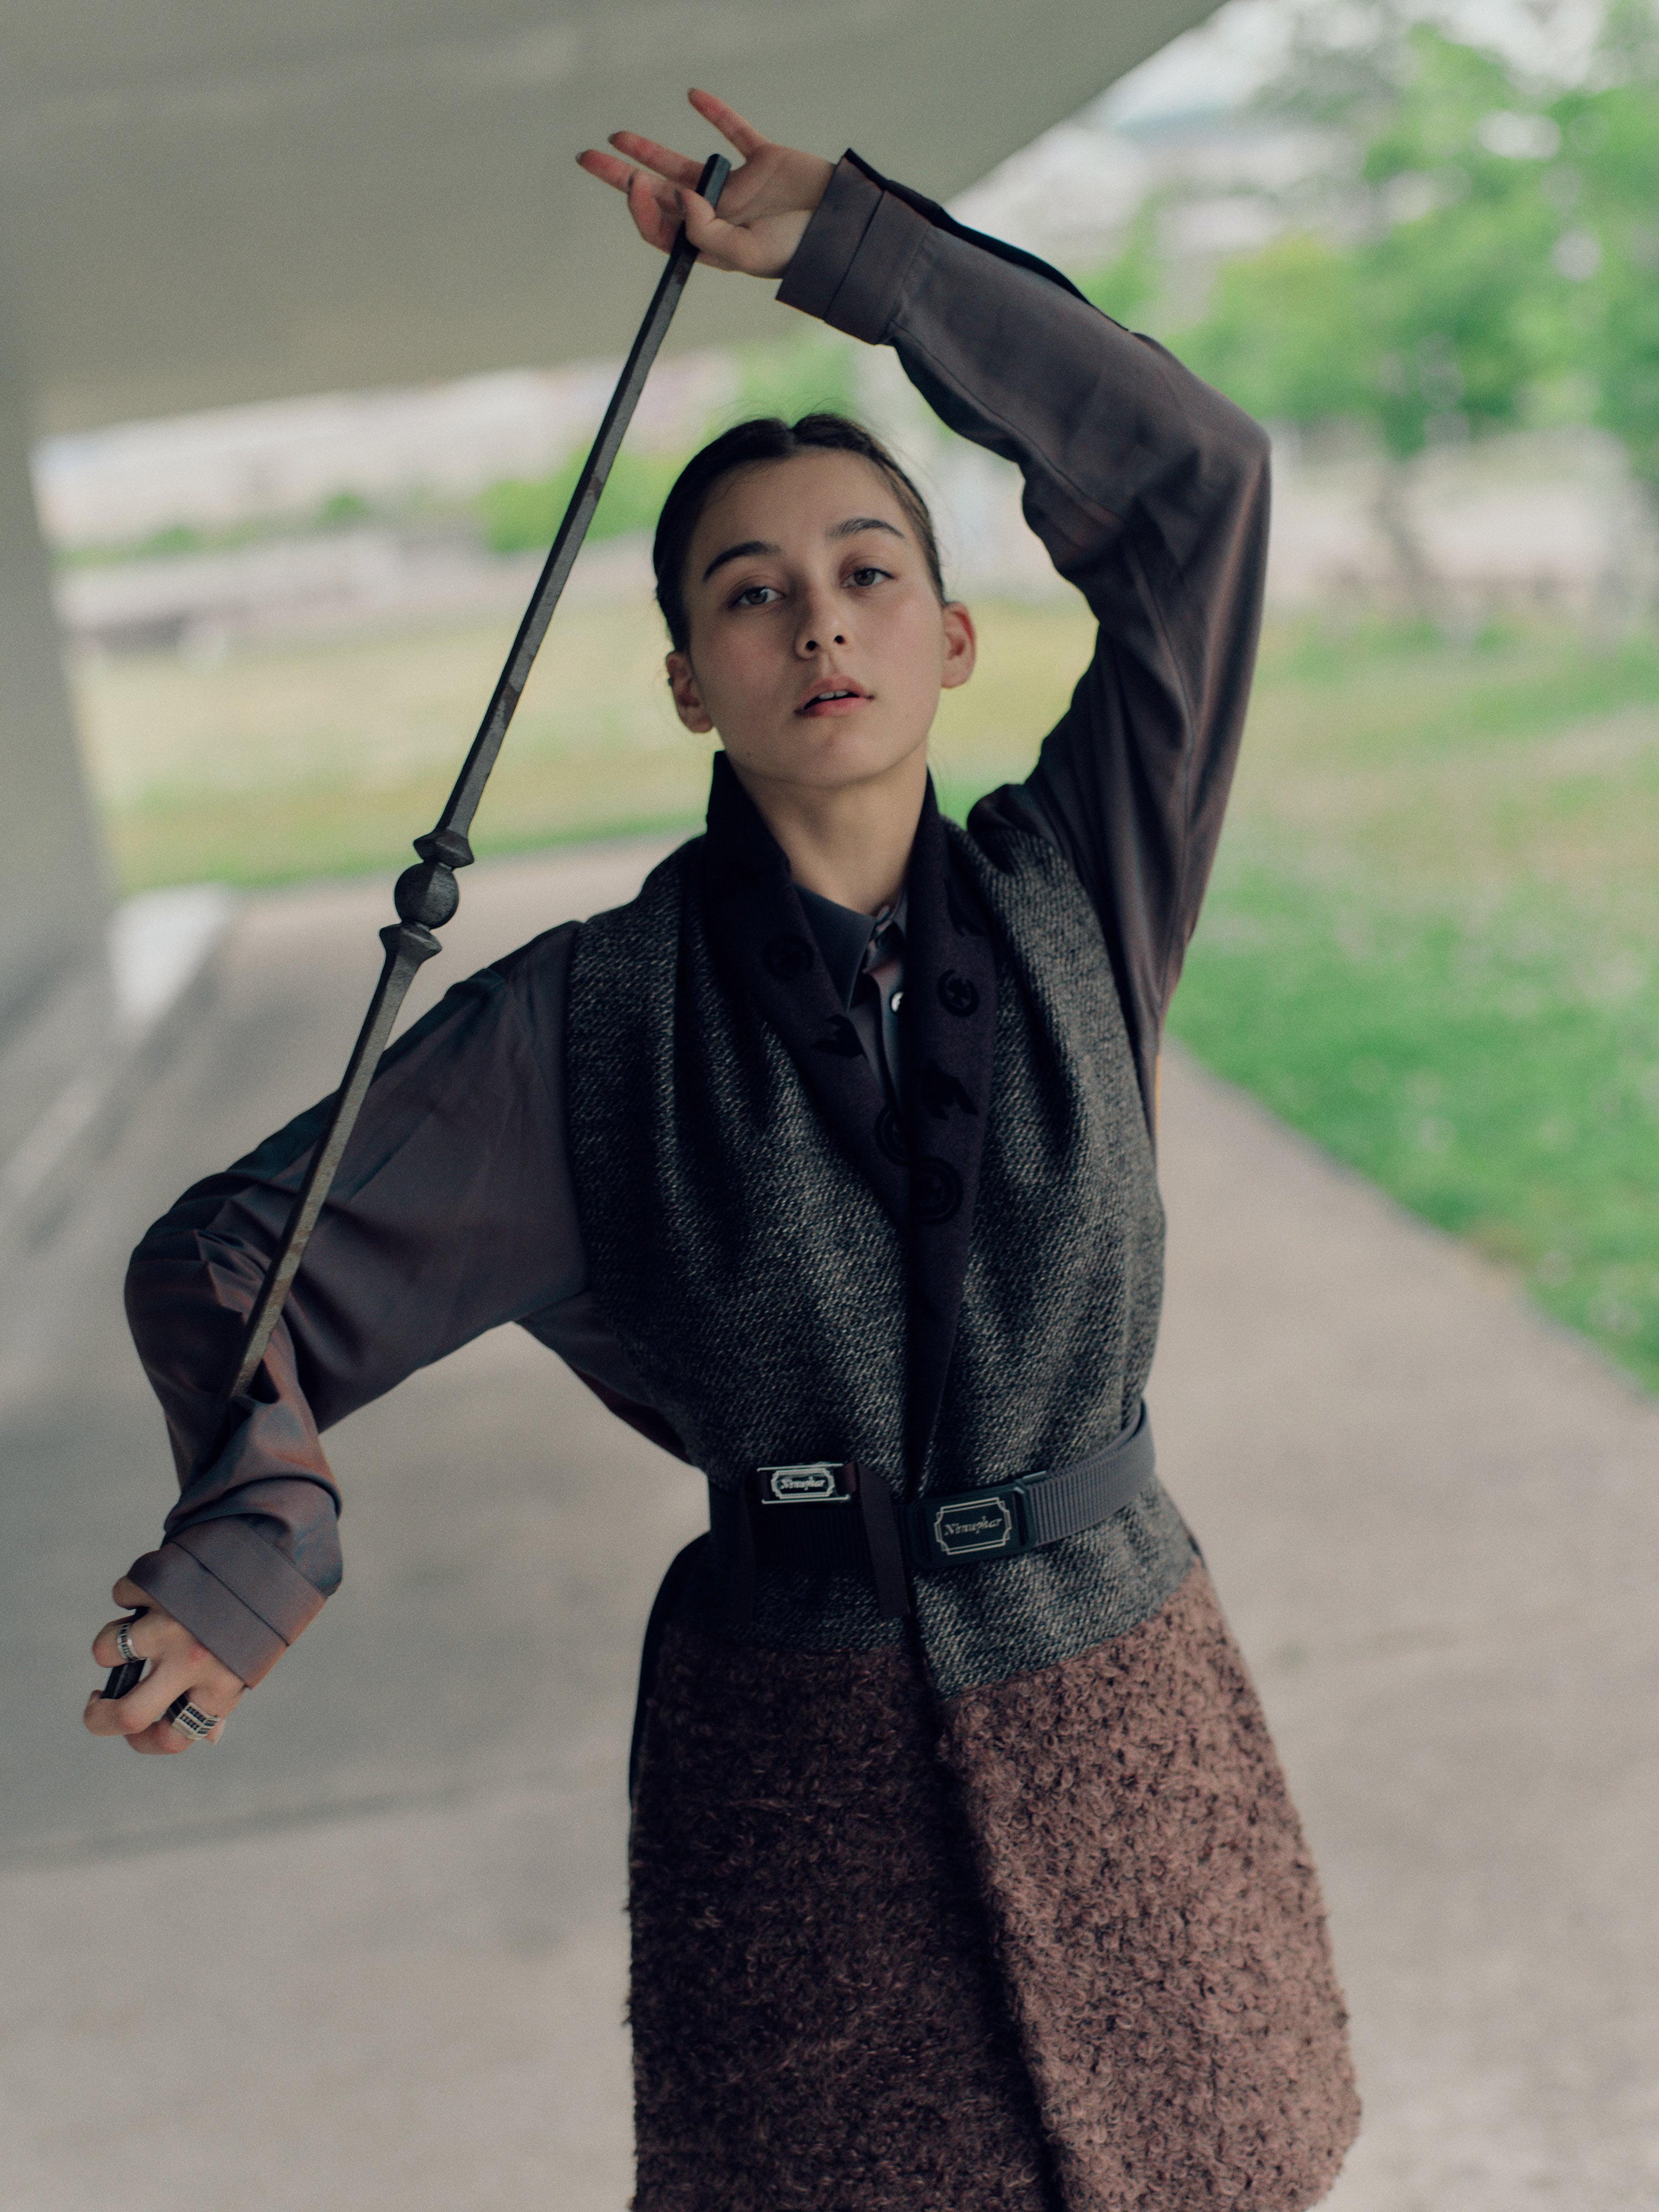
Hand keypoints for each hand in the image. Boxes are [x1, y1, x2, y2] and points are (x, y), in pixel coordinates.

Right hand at [84, 1577, 246, 1753]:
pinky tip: (158, 1588)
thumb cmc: (259, 1611)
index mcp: (223, 1687)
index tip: (134, 1730)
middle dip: (96, 1717)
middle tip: (98, 1701)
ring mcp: (174, 1622)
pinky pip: (122, 1595)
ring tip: (131, 1629)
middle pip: (127, 1714)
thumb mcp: (251, 1659)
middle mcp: (196, 1660)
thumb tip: (207, 1738)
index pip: (173, 1737)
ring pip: (106, 1650)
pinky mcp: (160, 1584)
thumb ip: (220, 1696)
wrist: (280, 1545)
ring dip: (110, 1641)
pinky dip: (131, 1592)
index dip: (145, 1742)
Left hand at [577, 88, 833, 280]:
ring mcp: (738, 186)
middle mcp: (718, 214)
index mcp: (711, 242)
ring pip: (684, 164)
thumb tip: (678, 197)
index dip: (640, 205)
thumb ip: (707, 231)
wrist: (845, 230)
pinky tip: (693, 97)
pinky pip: (735, 131)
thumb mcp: (749, 254)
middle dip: (622, 177)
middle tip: (588, 159)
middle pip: (659, 194)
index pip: (662, 225)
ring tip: (618, 137)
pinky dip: (715, 113)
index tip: (635, 182)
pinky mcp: (763, 159)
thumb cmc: (798, 251)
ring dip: (650, 151)